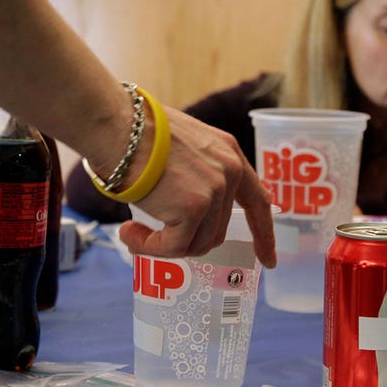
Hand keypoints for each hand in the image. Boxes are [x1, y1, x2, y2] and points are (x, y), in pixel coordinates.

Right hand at [117, 106, 276, 267]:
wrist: (119, 127)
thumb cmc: (135, 132)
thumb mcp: (181, 144)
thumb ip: (195, 171)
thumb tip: (183, 207)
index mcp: (229, 153)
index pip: (256, 200)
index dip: (262, 233)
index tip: (267, 259)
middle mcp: (229, 172)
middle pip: (215, 231)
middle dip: (185, 240)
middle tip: (150, 235)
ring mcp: (214, 191)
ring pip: (196, 243)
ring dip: (163, 245)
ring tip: (133, 231)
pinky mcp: (193, 208)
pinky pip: (175, 246)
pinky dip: (149, 247)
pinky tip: (128, 232)